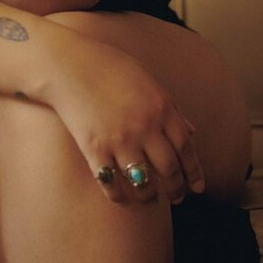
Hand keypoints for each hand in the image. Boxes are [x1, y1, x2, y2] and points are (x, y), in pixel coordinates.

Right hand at [43, 26, 204, 206]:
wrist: (66, 65)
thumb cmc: (107, 67)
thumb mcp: (145, 80)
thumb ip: (170, 107)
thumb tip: (190, 132)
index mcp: (160, 106)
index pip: (186, 148)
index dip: (194, 171)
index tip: (197, 187)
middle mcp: (144, 126)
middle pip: (169, 169)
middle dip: (176, 189)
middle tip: (176, 198)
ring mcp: (119, 140)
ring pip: (144, 183)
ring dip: (150, 196)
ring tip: (150, 197)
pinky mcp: (95, 150)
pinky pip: (113, 185)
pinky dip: (120, 195)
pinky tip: (122, 195)